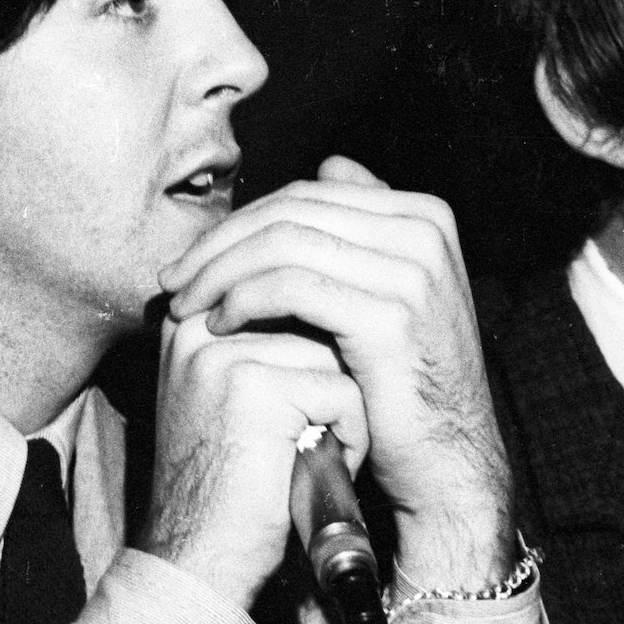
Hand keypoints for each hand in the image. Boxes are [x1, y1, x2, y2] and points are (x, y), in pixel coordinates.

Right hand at [139, 310, 368, 608]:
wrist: (199, 555)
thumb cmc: (230, 480)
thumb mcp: (232, 392)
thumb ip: (266, 337)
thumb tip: (337, 298)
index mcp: (190, 318)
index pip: (287, 290)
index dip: (314, 349)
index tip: (294, 406)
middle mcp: (198, 324)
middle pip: (314, 319)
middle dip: (329, 379)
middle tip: (303, 435)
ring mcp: (222, 352)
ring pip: (335, 354)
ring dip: (343, 410)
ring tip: (306, 453)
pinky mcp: (253, 385)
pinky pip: (342, 392)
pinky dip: (348, 436)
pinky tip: (313, 469)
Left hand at [159, 156, 515, 592]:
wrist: (448, 459)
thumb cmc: (402, 383)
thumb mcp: (392, 291)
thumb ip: (364, 229)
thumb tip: (331, 164)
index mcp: (423, 215)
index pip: (307, 194)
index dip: (241, 221)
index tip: (194, 257)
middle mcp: (424, 231)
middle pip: (292, 212)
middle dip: (221, 243)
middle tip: (175, 278)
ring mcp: (413, 272)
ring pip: (284, 244)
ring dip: (220, 271)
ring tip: (186, 303)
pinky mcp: (390, 316)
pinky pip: (292, 287)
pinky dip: (243, 300)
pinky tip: (218, 324)